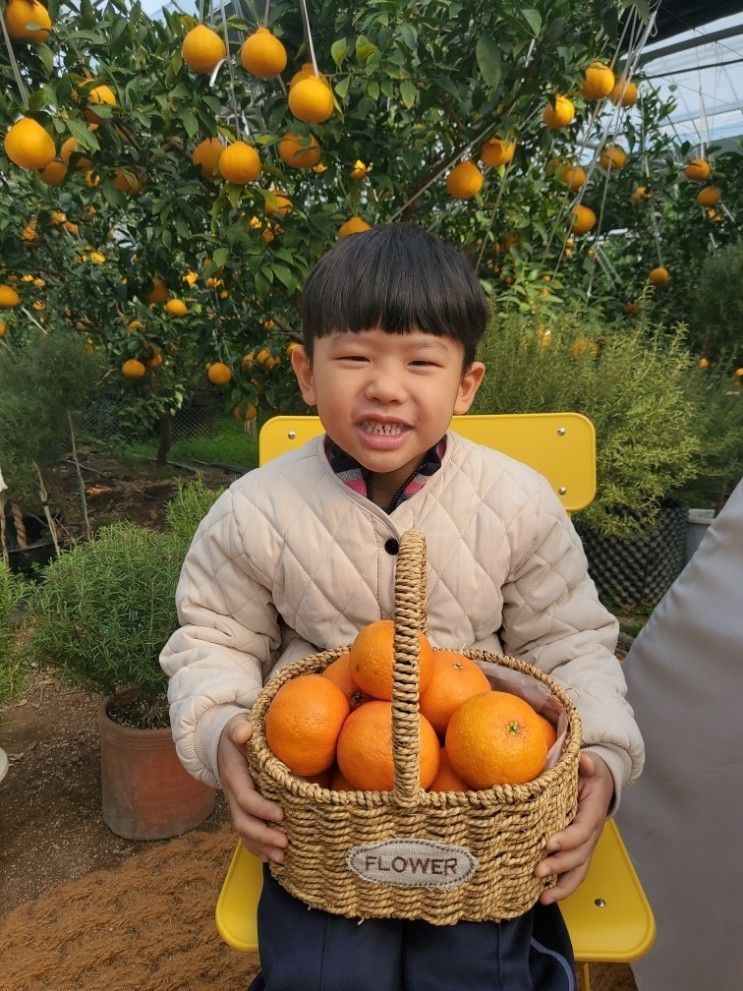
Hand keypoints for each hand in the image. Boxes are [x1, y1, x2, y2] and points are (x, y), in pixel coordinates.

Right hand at [217, 713, 286, 863]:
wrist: (223, 742)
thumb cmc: (237, 732)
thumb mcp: (236, 724)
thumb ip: (238, 728)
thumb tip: (243, 732)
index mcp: (234, 775)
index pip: (245, 797)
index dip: (261, 808)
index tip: (280, 814)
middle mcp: (233, 794)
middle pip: (243, 822)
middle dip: (262, 835)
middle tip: (284, 843)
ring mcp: (236, 805)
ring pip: (244, 832)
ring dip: (261, 847)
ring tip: (282, 858)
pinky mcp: (243, 810)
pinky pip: (247, 833)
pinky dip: (258, 848)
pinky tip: (274, 858)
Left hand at [535, 751, 613, 903]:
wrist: (600, 784)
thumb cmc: (590, 774)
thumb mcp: (590, 764)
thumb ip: (586, 763)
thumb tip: (583, 760)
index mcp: (593, 813)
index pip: (583, 830)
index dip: (569, 839)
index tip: (550, 844)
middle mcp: (591, 834)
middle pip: (579, 856)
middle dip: (560, 866)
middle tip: (538, 870)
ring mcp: (585, 846)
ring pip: (578, 871)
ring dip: (561, 886)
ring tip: (543, 897)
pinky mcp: (576, 852)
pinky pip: (571, 874)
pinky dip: (560, 887)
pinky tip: (543, 897)